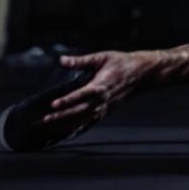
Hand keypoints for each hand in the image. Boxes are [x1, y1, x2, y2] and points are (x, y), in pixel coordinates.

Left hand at [42, 50, 157, 128]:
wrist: (142, 74)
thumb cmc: (122, 63)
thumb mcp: (102, 57)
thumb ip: (81, 61)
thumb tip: (62, 60)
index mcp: (101, 85)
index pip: (81, 95)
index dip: (67, 101)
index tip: (53, 104)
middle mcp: (102, 99)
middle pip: (79, 110)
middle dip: (62, 116)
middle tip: (46, 119)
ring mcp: (105, 107)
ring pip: (84, 118)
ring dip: (67, 123)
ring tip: (51, 127)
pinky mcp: (107, 111)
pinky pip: (91, 121)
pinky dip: (79, 127)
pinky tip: (68, 132)